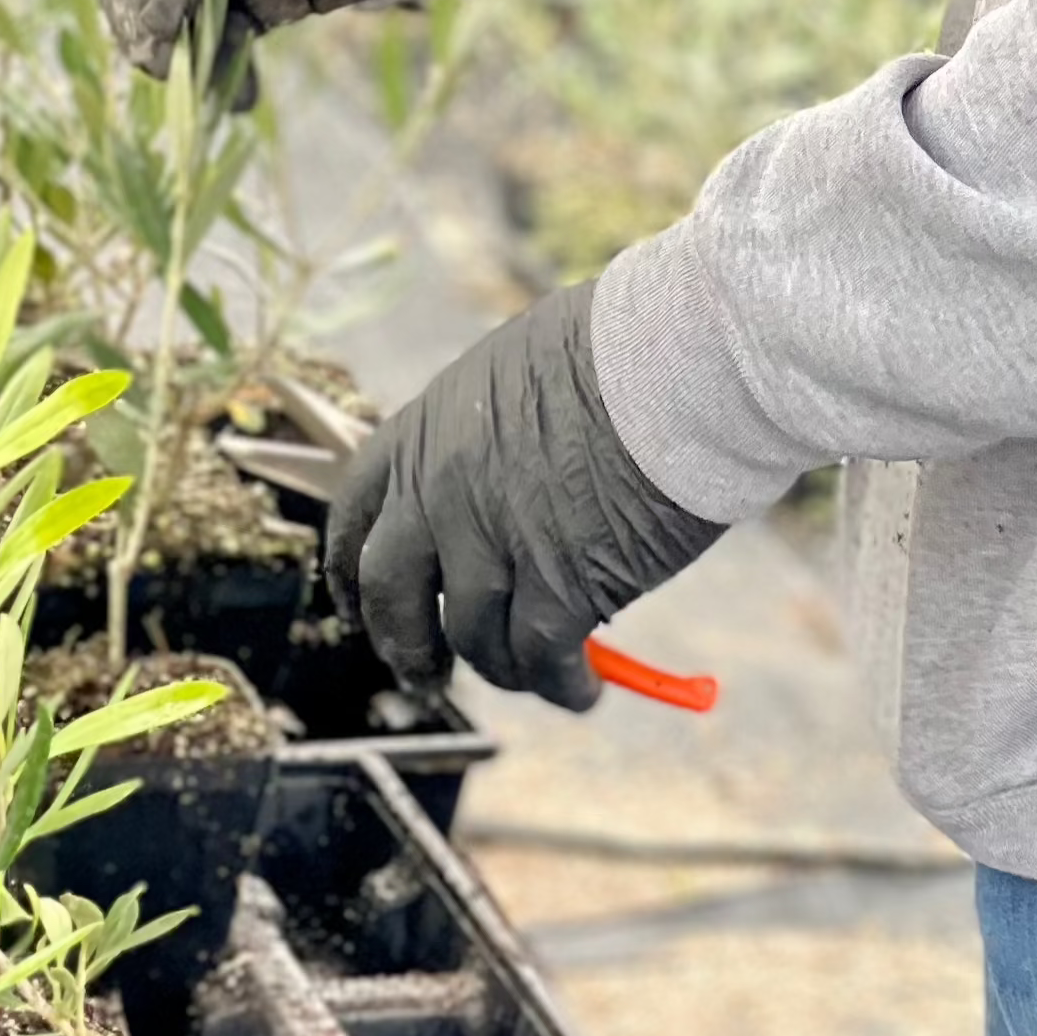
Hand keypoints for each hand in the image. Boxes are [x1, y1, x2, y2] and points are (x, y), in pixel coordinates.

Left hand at [326, 282, 725, 709]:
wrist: (684, 362)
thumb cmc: (625, 347)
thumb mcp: (519, 371)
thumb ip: (489, 435)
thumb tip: (503, 482)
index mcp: (426, 432)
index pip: (357, 514)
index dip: (352, 569)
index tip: (359, 602)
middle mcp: (442, 493)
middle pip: (392, 594)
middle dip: (404, 644)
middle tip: (424, 673)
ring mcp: (493, 544)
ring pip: (473, 638)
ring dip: (503, 668)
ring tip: (538, 676)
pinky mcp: (556, 587)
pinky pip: (541, 659)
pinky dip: (562, 685)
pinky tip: (584, 689)